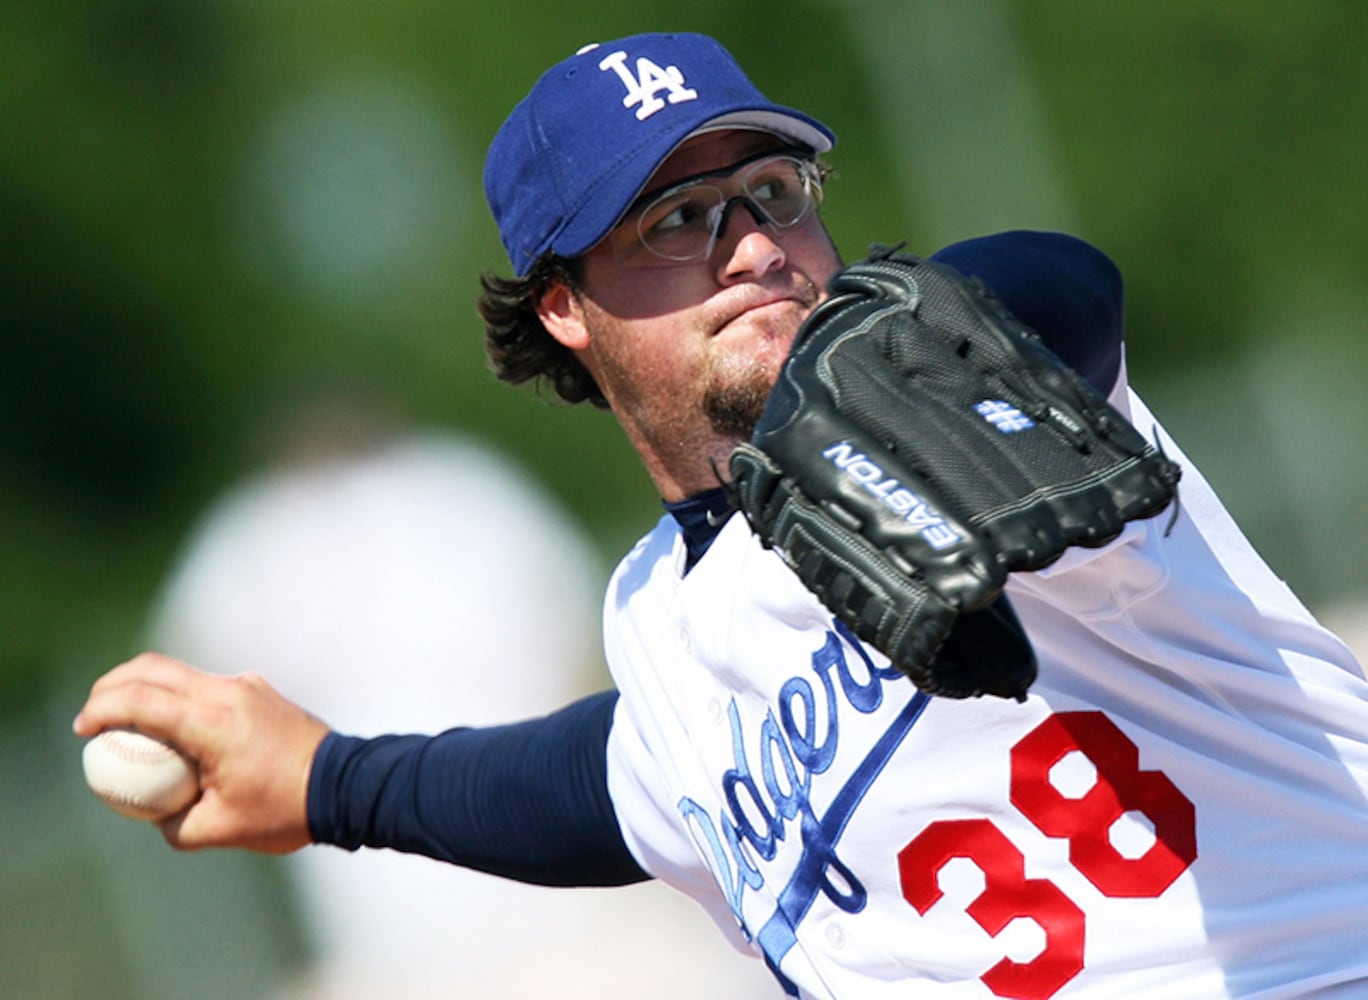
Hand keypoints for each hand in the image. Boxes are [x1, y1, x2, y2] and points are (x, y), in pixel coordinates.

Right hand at [73, 652, 330, 853]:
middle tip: (92, 715)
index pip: (140, 700)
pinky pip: (205, 685)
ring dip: (145, 688)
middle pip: (152, 669)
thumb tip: (151, 813)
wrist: (346, 786)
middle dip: (111, 686)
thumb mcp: (220, 829)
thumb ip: (173, 824)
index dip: (101, 710)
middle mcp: (228, 692)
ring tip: (125, 720)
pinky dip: (177, 697)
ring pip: (179, 672)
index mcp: (213, 722)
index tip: (82, 729)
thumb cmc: (286, 810)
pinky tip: (172, 729)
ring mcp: (246, 685)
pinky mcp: (258, 690)